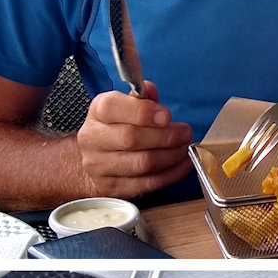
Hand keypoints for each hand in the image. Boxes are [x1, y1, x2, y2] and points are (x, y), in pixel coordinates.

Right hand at [75, 81, 192, 197]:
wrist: (96, 162)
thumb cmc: (117, 130)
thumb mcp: (125, 108)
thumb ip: (140, 99)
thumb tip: (150, 89)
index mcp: (97, 113)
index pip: (112, 107)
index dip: (143, 112)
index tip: (167, 115)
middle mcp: (92, 139)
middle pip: (131, 138)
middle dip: (165, 136)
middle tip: (185, 133)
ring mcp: (98, 166)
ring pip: (141, 163)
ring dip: (171, 156)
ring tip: (185, 148)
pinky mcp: (111, 188)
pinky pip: (147, 183)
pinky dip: (171, 174)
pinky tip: (182, 165)